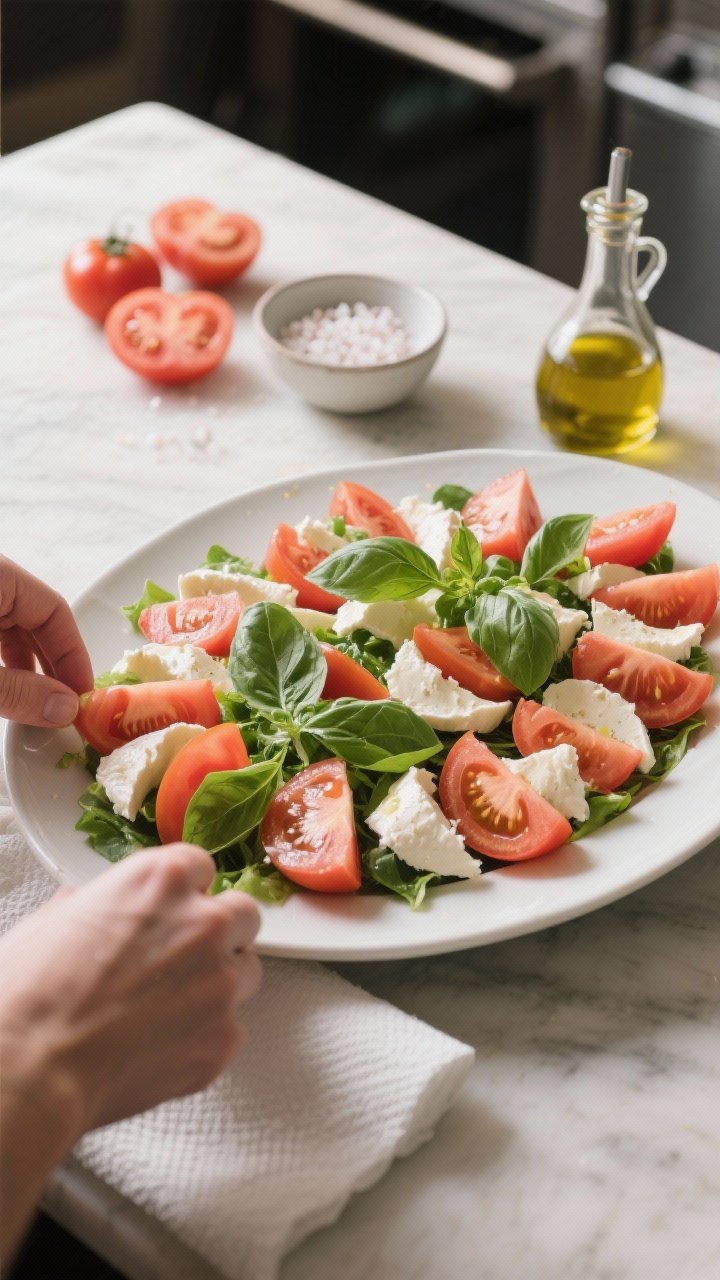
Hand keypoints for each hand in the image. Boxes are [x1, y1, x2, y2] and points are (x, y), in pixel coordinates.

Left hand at [0, 555, 92, 726]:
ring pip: (10, 627)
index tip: (81, 695)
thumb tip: (64, 710)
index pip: (53, 609)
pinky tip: (9, 688)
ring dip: (28, 665)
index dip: (73, 654)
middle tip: (65, 706)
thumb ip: (17, 691)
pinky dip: (3, 661)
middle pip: (34, 618)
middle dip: (53, 664)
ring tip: (39, 703)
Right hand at [0, 843, 261, 1132]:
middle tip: (185, 958)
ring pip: (246, 972)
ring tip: (171, 1008)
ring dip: (218, 984)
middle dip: (220, 933)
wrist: (31, 1067)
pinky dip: (204, 1037)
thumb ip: (99, 903)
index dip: (185, 893)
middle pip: (243, 914)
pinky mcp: (223, 1038)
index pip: (202, 868)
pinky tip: (162, 1046)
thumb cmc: (29, 995)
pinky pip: (230, 1029)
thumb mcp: (55, 918)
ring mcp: (220, 983)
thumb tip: (99, 907)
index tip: (175, 910)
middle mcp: (203, 923)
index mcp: (162, 880)